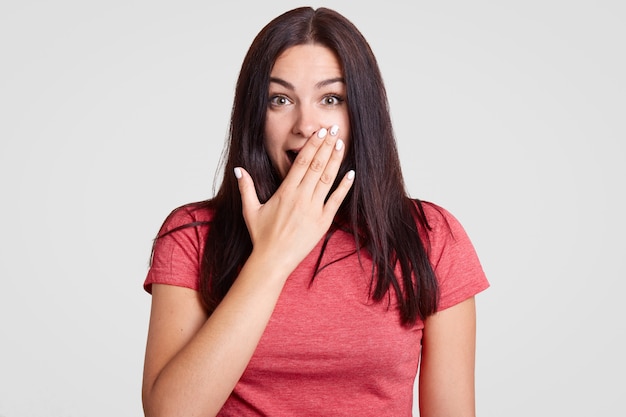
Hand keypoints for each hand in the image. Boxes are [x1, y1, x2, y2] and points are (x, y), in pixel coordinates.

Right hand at [234, 126, 354, 271]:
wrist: (273, 260)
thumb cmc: (261, 236)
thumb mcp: (250, 210)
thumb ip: (246, 187)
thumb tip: (238, 169)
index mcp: (285, 192)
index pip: (301, 162)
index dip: (312, 145)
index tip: (319, 132)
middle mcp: (301, 197)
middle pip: (316, 165)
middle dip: (326, 145)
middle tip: (334, 129)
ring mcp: (313, 209)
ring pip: (327, 179)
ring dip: (335, 160)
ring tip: (341, 144)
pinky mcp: (322, 222)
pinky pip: (336, 200)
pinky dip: (344, 186)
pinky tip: (351, 173)